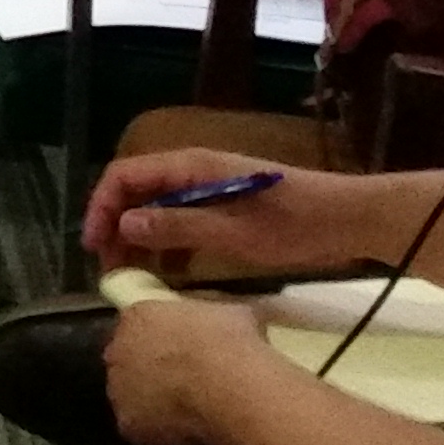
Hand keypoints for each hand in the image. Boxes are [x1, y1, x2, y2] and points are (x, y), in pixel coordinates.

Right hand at [82, 150, 391, 280]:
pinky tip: (169, 275)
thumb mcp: (233, 233)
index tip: (94, 247)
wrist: (348, 219)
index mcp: (192, 167)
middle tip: (110, 271)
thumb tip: (125, 225)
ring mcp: (210, 189)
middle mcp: (194, 172)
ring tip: (133, 277)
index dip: (102, 208)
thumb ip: (178, 227)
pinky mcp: (225, 207)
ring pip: (157, 210)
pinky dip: (168, 245)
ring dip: (139, 240)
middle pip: (137, 193)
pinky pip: (182, 222)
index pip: (126, 176)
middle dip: (116, 228)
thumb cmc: (294, 224)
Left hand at [103, 292, 273, 444]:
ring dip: (152, 405)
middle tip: (184, 384)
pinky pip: (143, 432)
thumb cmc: (231, 342)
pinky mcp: (129, 426)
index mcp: (137, 317)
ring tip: (188, 414)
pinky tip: (187, 437)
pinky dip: (161, 436)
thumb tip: (250, 312)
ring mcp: (118, 391)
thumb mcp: (234, 313)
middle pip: (128, 362)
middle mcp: (118, 351)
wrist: (227, 385)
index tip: (183, 352)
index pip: (139, 327)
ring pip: (132, 398)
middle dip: (150, 372)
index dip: (161, 341)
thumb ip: (226, 314)